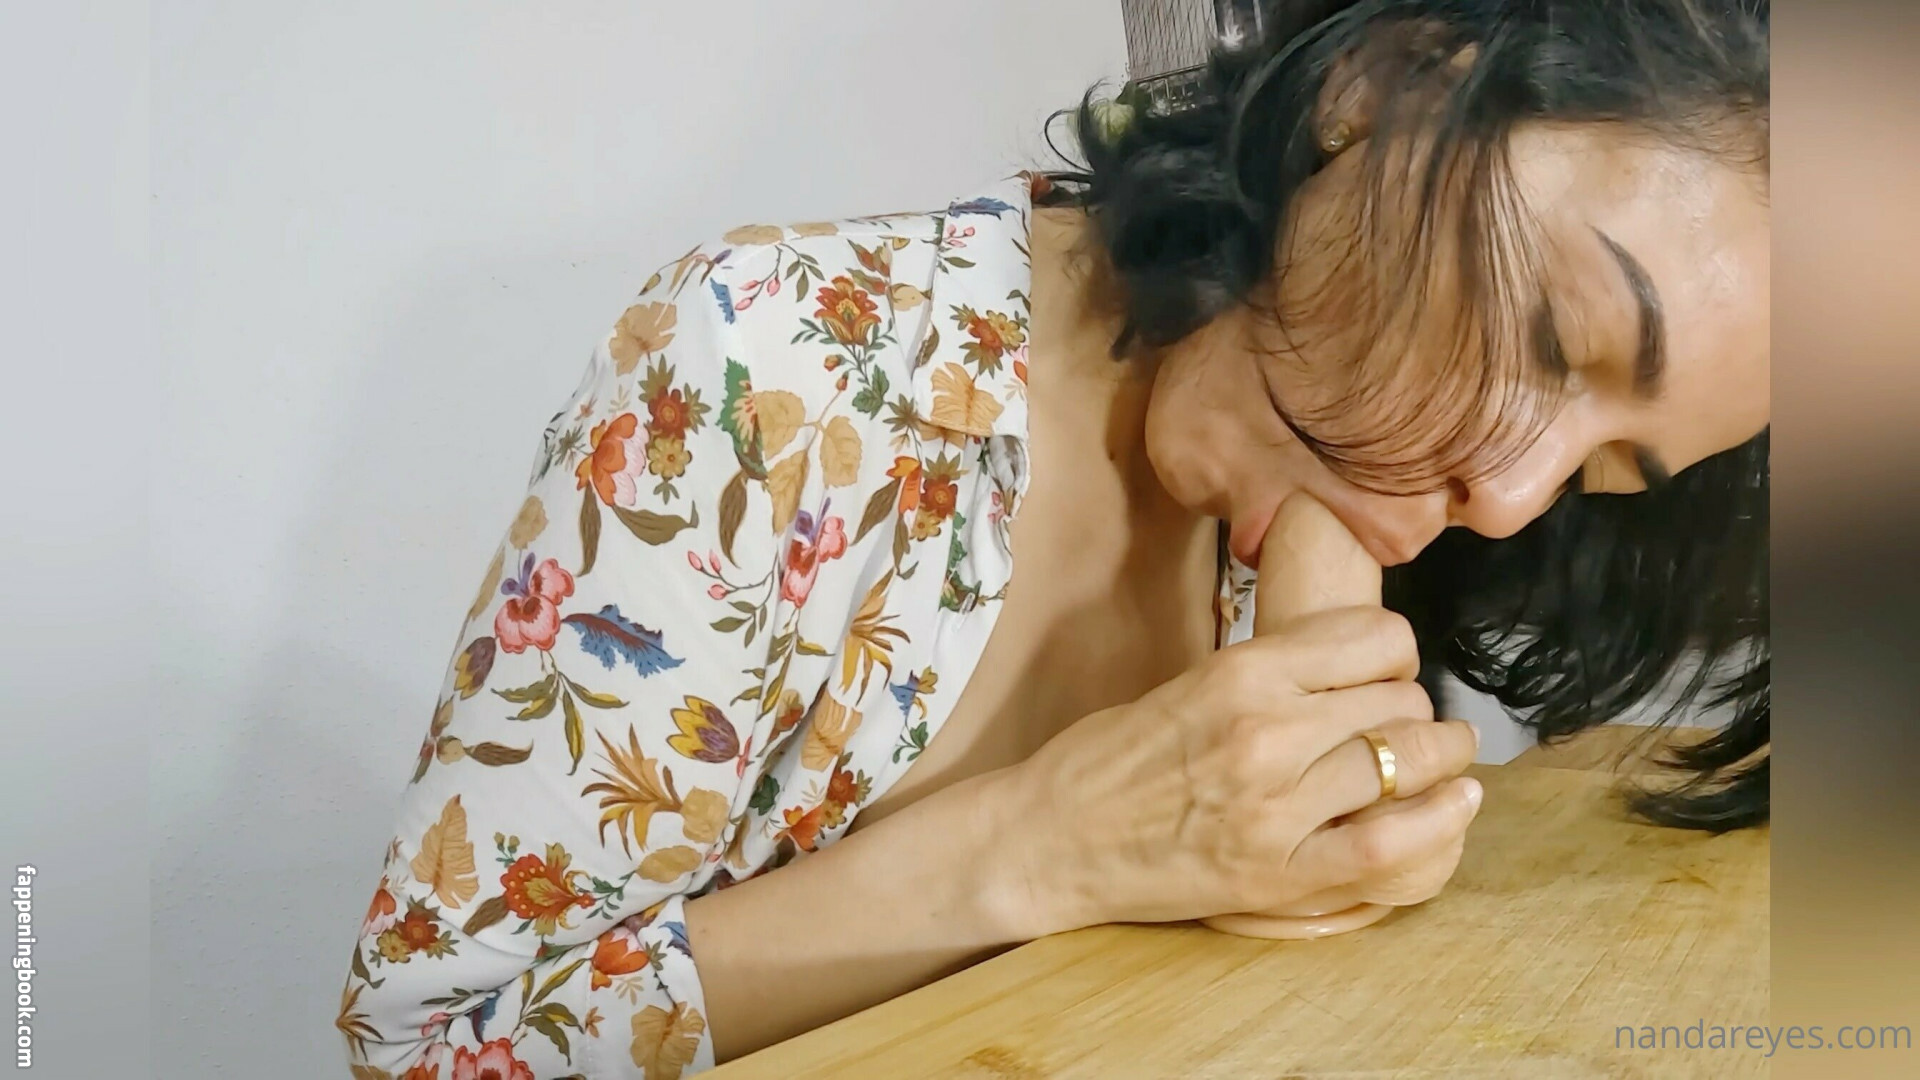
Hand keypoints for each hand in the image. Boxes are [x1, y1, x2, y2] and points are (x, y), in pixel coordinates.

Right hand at [994, 494, 1482, 935]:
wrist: (1050, 838)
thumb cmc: (1108, 759)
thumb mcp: (1188, 683)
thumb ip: (1270, 677)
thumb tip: (1354, 671)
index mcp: (1242, 673)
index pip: (1376, 639)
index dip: (1395, 653)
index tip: (1386, 670)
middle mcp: (1268, 731)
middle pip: (1398, 701)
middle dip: (1410, 709)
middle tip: (1401, 724)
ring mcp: (1276, 807)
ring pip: (1405, 761)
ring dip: (1434, 759)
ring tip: (1438, 762)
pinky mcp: (1277, 874)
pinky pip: (1389, 842)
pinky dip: (1438, 821)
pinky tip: (1458, 802)